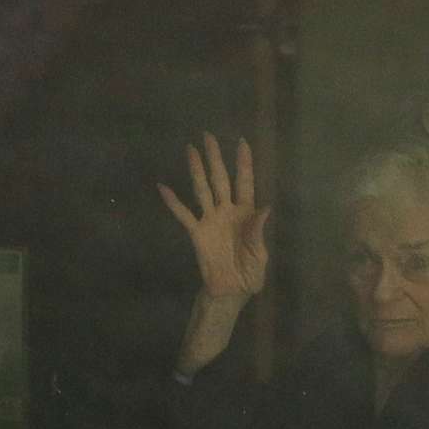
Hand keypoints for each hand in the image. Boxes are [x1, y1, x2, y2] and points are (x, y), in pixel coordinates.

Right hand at [160, 133, 270, 305]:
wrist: (231, 292)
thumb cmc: (250, 274)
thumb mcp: (259, 255)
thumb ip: (258, 231)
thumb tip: (266, 208)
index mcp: (247, 214)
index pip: (245, 182)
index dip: (244, 163)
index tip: (241, 142)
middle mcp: (227, 211)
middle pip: (220, 178)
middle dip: (215, 158)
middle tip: (208, 136)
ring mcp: (211, 220)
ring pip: (202, 189)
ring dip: (196, 170)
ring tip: (190, 150)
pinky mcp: (197, 233)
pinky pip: (184, 214)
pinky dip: (173, 201)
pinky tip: (163, 187)